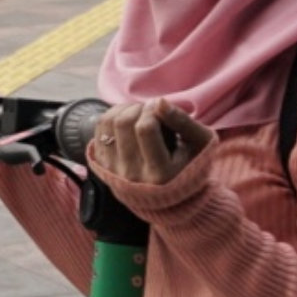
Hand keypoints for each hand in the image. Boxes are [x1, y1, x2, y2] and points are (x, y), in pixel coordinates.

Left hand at [86, 99, 212, 188]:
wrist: (172, 194)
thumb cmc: (190, 163)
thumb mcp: (198, 143)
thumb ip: (182, 121)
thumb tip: (158, 101)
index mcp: (160, 174)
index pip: (145, 128)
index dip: (151, 110)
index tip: (161, 108)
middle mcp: (132, 175)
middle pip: (123, 123)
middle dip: (138, 107)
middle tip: (151, 109)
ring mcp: (114, 171)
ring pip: (108, 123)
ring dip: (124, 109)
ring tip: (140, 113)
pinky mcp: (103, 165)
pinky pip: (99, 129)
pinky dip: (112, 115)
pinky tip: (128, 119)